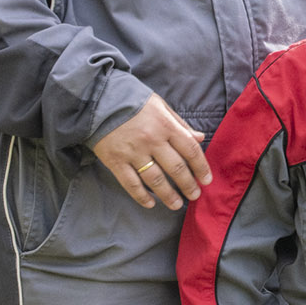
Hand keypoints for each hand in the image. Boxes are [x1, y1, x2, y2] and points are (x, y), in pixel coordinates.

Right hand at [91, 93, 210, 210]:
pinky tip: (151, 204)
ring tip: (177, 204)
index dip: (201, 167)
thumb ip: (180, 124)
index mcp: (165, 125)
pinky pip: (131, 183)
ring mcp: (133, 152)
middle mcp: (152, 140)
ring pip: (155, 179)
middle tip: (195, 195)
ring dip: (168, 195)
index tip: (206, 180)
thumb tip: (200, 138)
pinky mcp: (115, 161)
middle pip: (175, 168)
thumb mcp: (161, 106)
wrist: (99, 100)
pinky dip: (141, 196)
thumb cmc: (134, 101)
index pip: (189, 150)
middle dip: (188, 185)